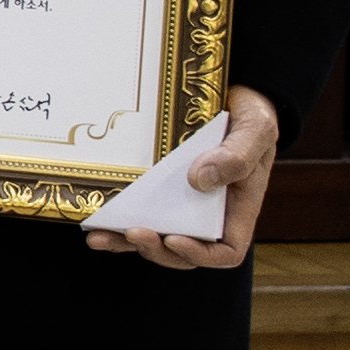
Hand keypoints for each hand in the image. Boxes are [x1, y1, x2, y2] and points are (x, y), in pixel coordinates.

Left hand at [86, 85, 282, 268]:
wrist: (231, 94)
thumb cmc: (251, 115)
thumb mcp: (255, 130)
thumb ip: (237, 156)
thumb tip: (200, 180)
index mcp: (236, 209)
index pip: (225, 252)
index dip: (200, 255)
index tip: (174, 239)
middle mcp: (207, 212)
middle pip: (182, 250)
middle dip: (156, 249)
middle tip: (134, 233)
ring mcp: (180, 203)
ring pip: (154, 236)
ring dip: (125, 242)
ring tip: (99, 238)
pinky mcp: (157, 188)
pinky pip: (138, 211)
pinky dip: (116, 219)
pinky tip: (93, 219)